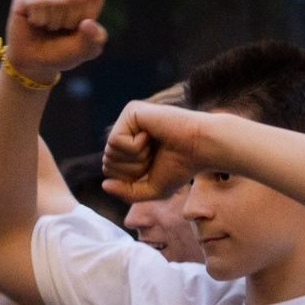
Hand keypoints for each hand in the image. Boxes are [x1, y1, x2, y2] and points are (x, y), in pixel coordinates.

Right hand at [0, 0, 106, 83]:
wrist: (35, 64)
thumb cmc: (62, 53)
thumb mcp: (85, 51)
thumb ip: (94, 39)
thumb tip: (87, 23)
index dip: (85, 17)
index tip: (77, 28)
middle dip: (68, 20)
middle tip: (60, 29)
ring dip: (52, 21)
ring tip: (48, 27)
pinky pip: (36, 1)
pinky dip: (37, 18)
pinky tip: (35, 23)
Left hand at [99, 101, 213, 203]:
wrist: (200, 148)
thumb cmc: (181, 167)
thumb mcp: (152, 189)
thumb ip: (127, 192)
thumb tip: (104, 185)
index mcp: (130, 146)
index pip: (110, 171)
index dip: (130, 178)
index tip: (153, 166)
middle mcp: (126, 131)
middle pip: (107, 163)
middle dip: (132, 170)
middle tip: (155, 157)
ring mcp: (128, 119)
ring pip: (110, 153)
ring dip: (136, 159)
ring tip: (154, 146)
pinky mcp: (130, 111)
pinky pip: (116, 141)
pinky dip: (136, 147)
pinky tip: (151, 135)